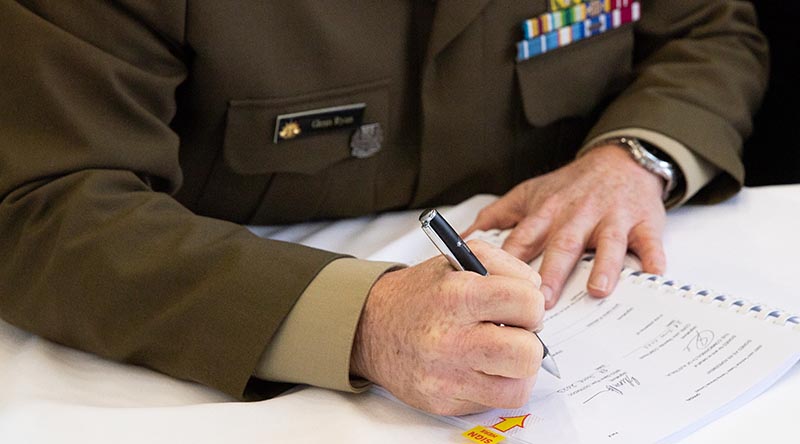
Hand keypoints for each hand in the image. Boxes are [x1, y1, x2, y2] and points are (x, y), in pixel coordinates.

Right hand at [350, 241, 544, 414]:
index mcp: (456, 296)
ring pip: (518, 387)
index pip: (528, 303)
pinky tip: (482, 368)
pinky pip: (495, 402)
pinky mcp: (444, 402)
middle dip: (529, 341)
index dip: (532, 303)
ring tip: (500, 353)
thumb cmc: (420, 295)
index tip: (520, 306)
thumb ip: (505, 265)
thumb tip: (537, 291)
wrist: (371, 328)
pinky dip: (497, 385)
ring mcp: (447, 376)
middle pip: (527, 353)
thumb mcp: (457, 260)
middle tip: (514, 333)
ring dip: (517, 369)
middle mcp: (450, 339)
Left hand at [465, 145, 666, 308]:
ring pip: (607, 244)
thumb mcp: (530, 193)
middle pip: (562, 245)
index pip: (523, 240)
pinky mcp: (643, 222)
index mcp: (546, 213)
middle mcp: (577, 216)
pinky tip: (655, 275)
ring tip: (598, 290)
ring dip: (604, 267)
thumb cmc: (571, 186)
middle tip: (540, 301)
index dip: (508, 265)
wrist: (620, 160)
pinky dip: (654, 258)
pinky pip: (650, 241)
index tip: (496, 290)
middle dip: (551, 272)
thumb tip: (463, 237)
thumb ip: (497, 215)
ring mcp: (611, 219)